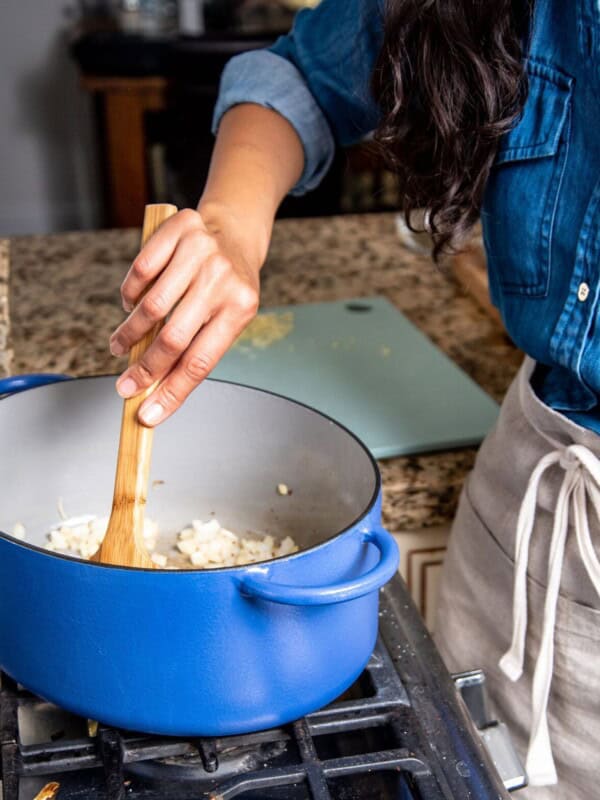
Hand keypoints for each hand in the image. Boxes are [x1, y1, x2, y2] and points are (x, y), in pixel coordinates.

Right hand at [110, 207, 259, 425]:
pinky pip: (141, 270)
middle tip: (125, 387)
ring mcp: (202, 252)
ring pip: (151, 306)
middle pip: (174, 338)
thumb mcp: (226, 317)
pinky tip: (131, 304)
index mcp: (241, 308)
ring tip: (121, 345)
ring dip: (130, 333)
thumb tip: (157, 392)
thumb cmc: (227, 286)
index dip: (172, 393)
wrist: (234, 233)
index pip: (201, 361)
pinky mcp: (180, 228)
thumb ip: (195, 347)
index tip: (148, 415)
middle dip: (144, 370)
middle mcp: (223, 279)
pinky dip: (130, 294)